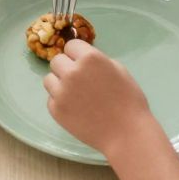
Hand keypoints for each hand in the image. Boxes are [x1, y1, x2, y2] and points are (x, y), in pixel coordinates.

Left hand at [44, 37, 151, 155]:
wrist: (126, 134)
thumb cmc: (129, 101)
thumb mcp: (119, 70)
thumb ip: (98, 60)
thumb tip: (82, 59)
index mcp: (90, 58)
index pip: (71, 46)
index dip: (78, 55)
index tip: (84, 65)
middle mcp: (72, 72)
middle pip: (57, 61)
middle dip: (67, 68)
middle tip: (80, 81)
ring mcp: (61, 92)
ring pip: (49, 79)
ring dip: (59, 84)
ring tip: (75, 95)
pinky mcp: (56, 110)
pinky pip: (51, 99)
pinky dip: (60, 102)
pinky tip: (75, 109)